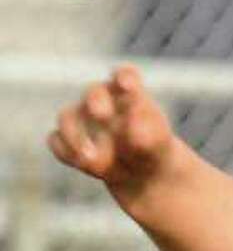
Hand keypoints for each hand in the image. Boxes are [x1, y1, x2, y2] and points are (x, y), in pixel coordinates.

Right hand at [46, 65, 173, 197]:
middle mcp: (101, 99)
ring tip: (93, 159)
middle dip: (96, 103)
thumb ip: (148, 134)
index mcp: (128, 92)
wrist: (143, 175)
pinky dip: (66, 152)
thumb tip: (132, 127)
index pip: (126, 76)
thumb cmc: (153, 150)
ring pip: (67, 117)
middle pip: (93, 93)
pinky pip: (56, 142)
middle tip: (103, 115)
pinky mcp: (68, 141)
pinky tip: (83, 165)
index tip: (128, 85)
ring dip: (76, 136)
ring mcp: (81, 118)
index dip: (125, 77)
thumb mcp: (158, 144)